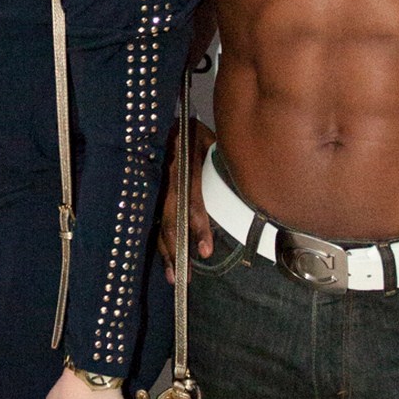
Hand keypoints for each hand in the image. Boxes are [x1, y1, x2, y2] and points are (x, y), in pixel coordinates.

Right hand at [158, 120, 214, 281]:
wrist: (162, 121)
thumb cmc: (194, 132)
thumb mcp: (211, 140)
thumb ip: (222, 162)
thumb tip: (247, 187)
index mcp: (182, 163)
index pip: (190, 200)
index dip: (197, 226)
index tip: (205, 250)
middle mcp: (166, 178)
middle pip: (171, 218)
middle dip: (177, 248)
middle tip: (186, 274)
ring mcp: (155, 187)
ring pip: (159, 223)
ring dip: (167, 251)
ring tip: (175, 277)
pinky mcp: (151, 194)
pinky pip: (154, 221)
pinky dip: (160, 242)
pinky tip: (165, 260)